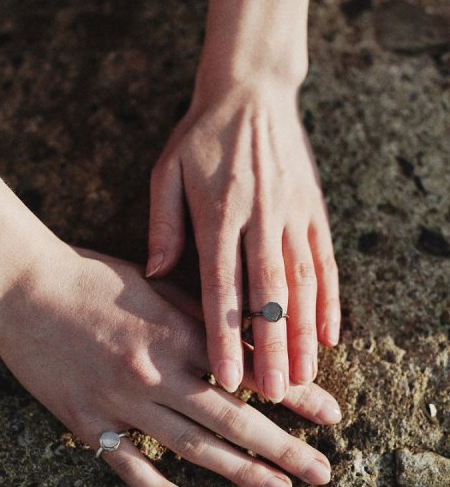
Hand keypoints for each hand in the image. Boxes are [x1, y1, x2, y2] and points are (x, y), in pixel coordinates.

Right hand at [0, 246, 339, 486]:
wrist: (23, 286)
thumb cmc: (93, 278)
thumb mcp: (155, 286)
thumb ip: (201, 317)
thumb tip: (247, 343)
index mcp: (178, 331)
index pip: (248, 371)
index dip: (294, 395)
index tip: (330, 416)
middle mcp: (157, 371)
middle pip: (231, 417)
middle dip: (283, 447)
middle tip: (322, 473)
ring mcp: (122, 401)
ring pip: (192, 446)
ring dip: (240, 472)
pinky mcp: (88, 423)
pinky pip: (130, 466)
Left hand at [147, 0, 339, 403]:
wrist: (251, 89)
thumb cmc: (201, 135)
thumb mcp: (166, 172)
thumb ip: (162, 225)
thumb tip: (154, 275)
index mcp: (218, 214)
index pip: (222, 288)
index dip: (225, 336)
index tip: (226, 378)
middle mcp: (260, 219)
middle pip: (268, 295)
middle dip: (272, 349)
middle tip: (275, 396)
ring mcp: (293, 215)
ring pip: (303, 285)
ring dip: (305, 335)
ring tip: (306, 379)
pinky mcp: (315, 211)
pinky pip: (326, 263)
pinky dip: (330, 301)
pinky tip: (331, 335)